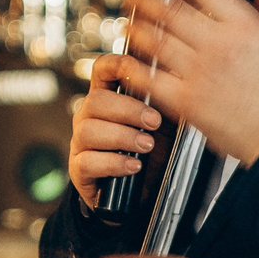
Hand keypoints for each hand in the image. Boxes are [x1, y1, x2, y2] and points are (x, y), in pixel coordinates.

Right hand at [65, 45, 164, 208]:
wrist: (140, 193)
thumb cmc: (149, 153)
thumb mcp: (162, 124)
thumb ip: (163, 102)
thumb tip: (179, 77)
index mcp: (107, 98)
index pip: (102, 70)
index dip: (114, 64)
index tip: (134, 67)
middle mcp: (89, 116)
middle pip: (96, 100)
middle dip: (128, 109)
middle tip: (154, 121)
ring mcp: (81, 142)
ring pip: (89, 130)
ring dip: (123, 136)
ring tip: (146, 145)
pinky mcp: (79, 168)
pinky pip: (88, 161)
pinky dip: (114, 163)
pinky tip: (133, 166)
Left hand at [122, 0, 258, 164]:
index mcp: (246, 27)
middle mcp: (220, 45)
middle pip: (172, 10)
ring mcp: (202, 73)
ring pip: (157, 41)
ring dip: (136, 27)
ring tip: (127, 22)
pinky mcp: (189, 102)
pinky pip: (153, 79)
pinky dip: (136, 67)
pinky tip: (128, 60)